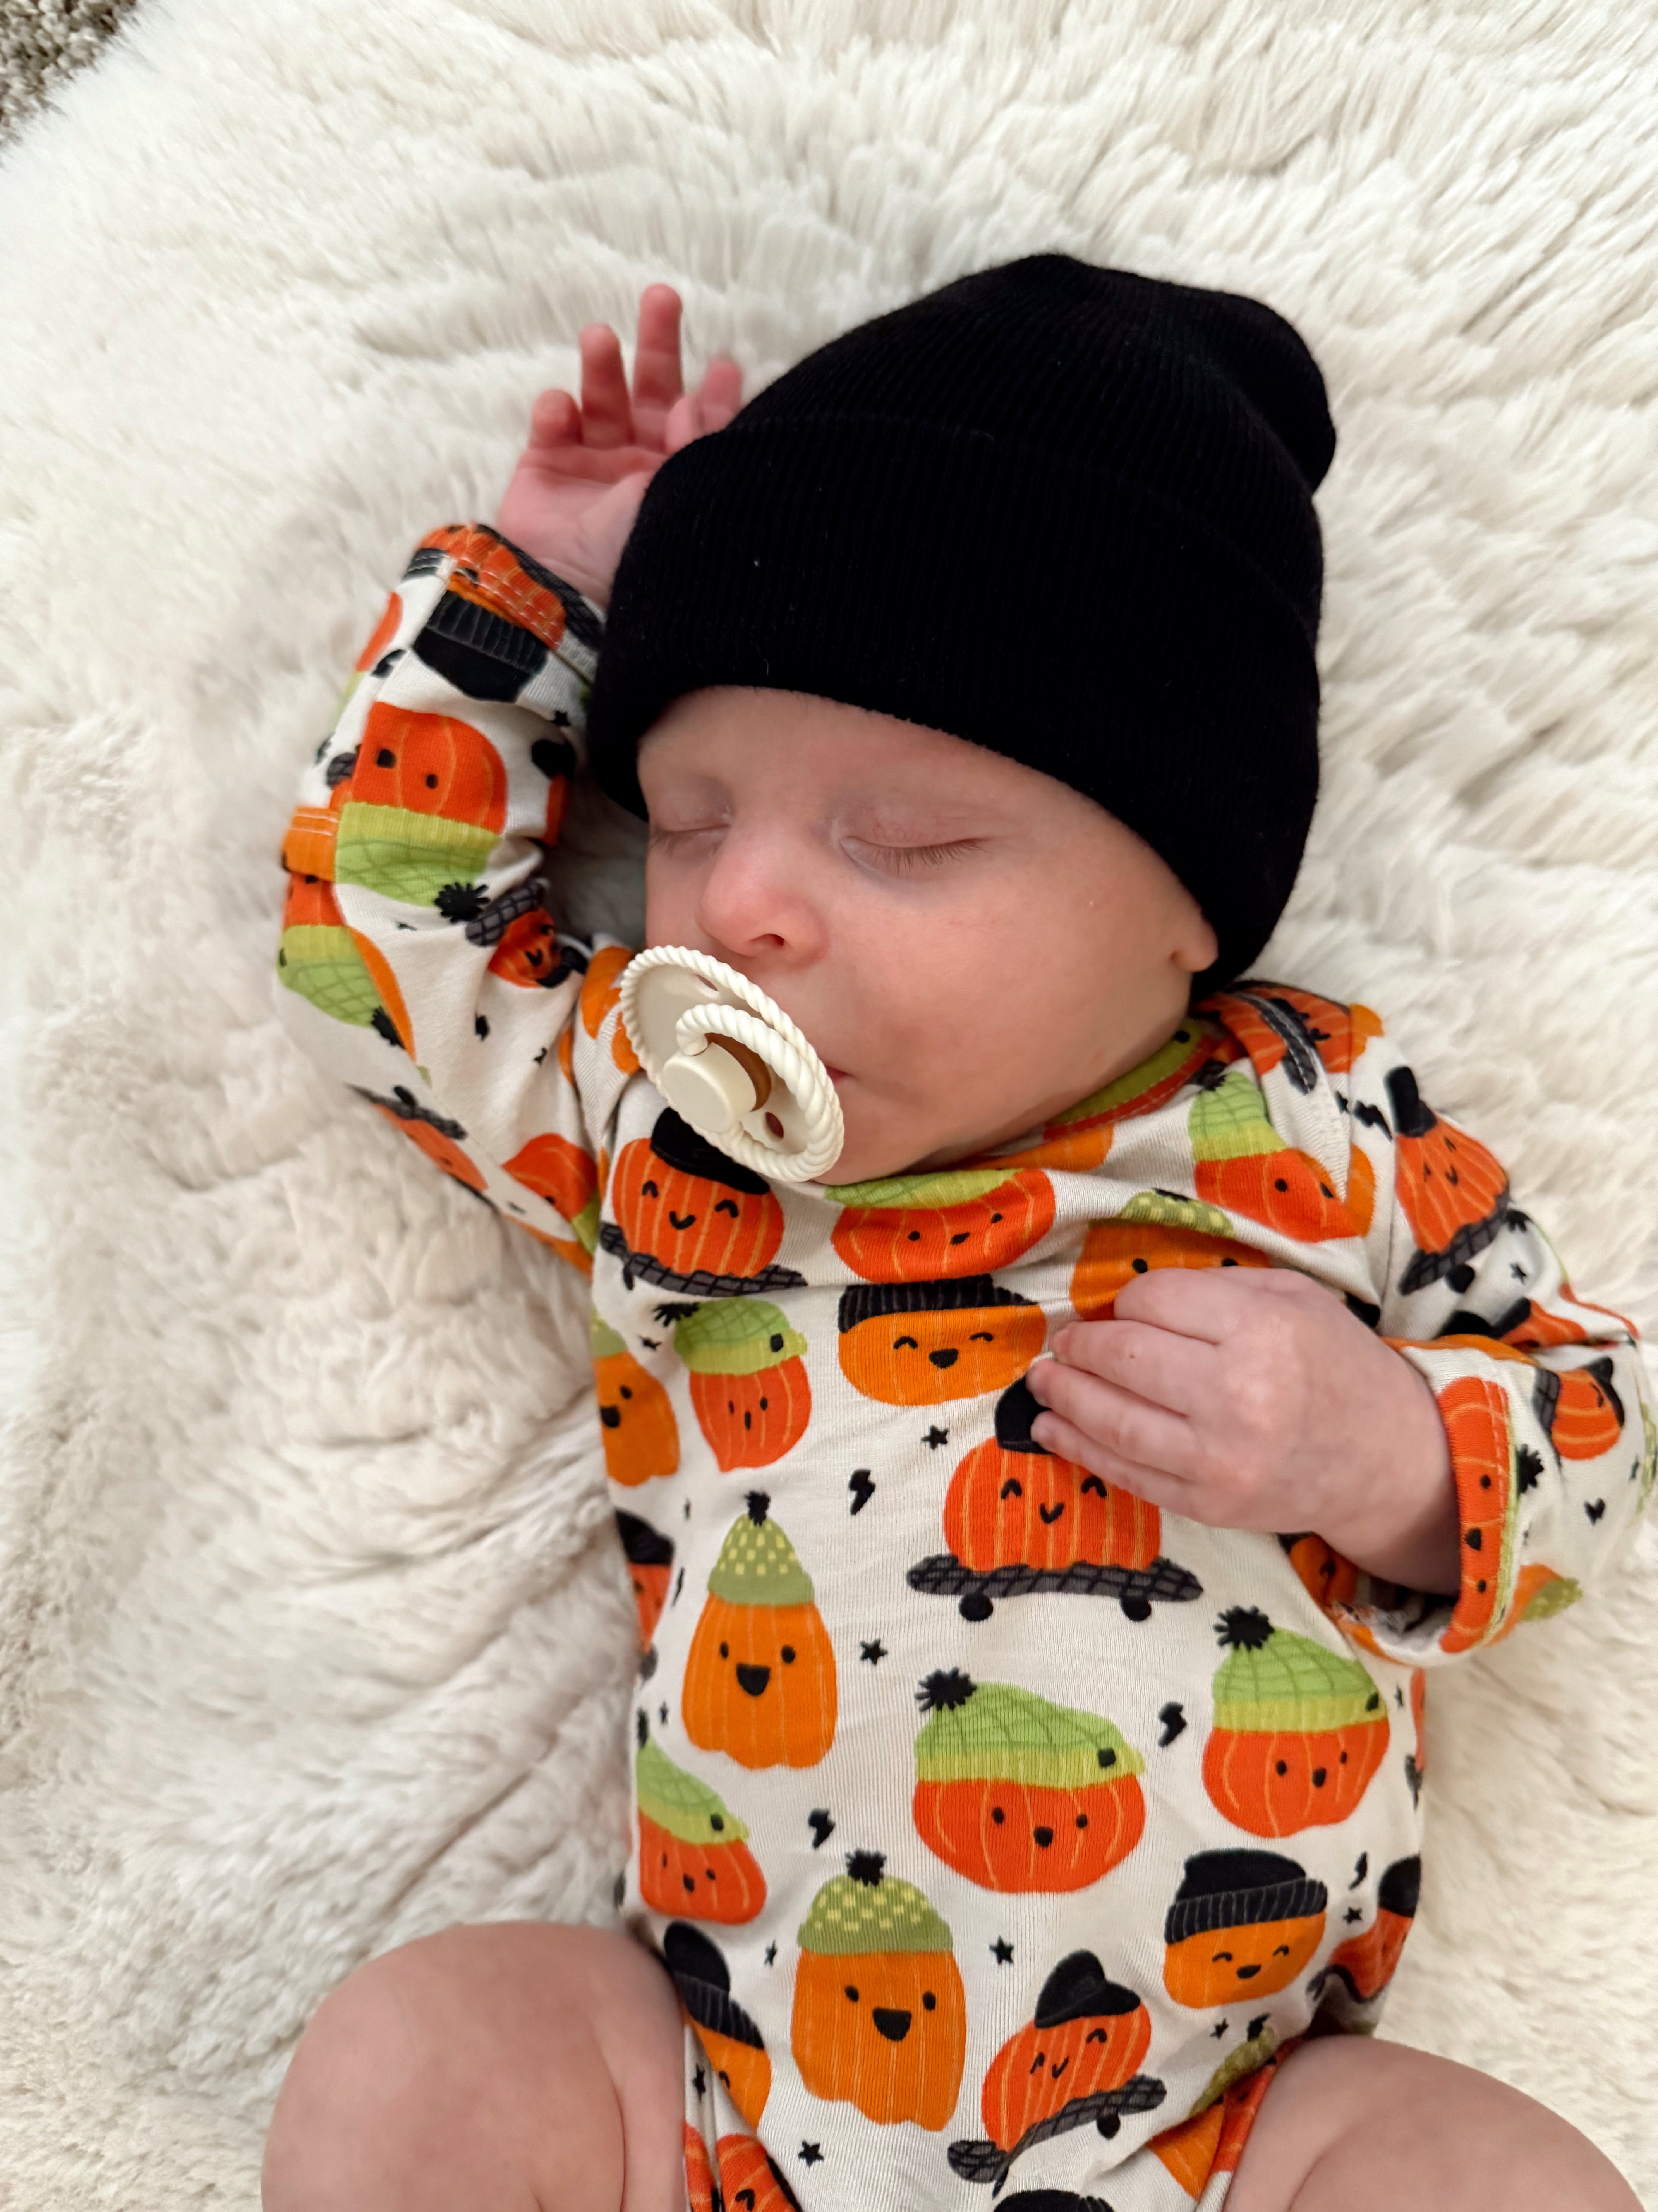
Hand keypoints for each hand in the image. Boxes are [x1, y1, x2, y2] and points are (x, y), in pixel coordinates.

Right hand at [495, 283, 742, 610]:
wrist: (566, 597)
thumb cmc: (632, 557)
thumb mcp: (680, 500)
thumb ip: (694, 448)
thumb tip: (692, 400)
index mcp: (678, 478)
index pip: (702, 426)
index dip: (716, 394)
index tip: (728, 364)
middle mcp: (639, 466)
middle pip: (652, 392)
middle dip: (658, 345)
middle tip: (663, 296)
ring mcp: (591, 466)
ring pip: (602, 398)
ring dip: (601, 365)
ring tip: (600, 336)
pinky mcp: (545, 468)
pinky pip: (552, 425)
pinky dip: (556, 411)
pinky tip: (561, 412)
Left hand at [1024, 1267, 1460, 1593]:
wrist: (1389, 1460)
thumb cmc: (1337, 1366)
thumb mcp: (1293, 1299)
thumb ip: (1213, 1289)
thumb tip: (1127, 1299)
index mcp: (1261, 1332)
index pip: (1153, 1302)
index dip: (1126, 1301)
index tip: (1123, 1308)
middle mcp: (1238, 1398)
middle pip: (1124, 1358)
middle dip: (1079, 1346)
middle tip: (1062, 1342)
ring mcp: (1220, 1460)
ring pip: (1114, 1421)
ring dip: (1063, 1398)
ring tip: (1041, 1381)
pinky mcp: (1209, 1504)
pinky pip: (1128, 1473)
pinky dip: (1080, 1448)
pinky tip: (1051, 1428)